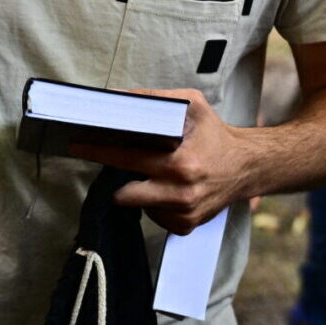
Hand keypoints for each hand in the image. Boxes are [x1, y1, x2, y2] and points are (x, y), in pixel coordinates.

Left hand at [73, 90, 253, 234]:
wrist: (248, 166)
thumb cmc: (215, 134)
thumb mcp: (191, 105)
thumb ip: (155, 99)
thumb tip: (118, 97)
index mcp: (182, 164)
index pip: (128, 159)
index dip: (99, 151)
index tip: (77, 145)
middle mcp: (182, 194)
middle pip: (125, 194)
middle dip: (115, 179)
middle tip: (111, 163)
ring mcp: (184, 214)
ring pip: (137, 206)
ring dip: (136, 191)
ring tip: (150, 174)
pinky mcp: (186, 227)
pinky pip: (154, 217)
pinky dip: (153, 203)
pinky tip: (164, 189)